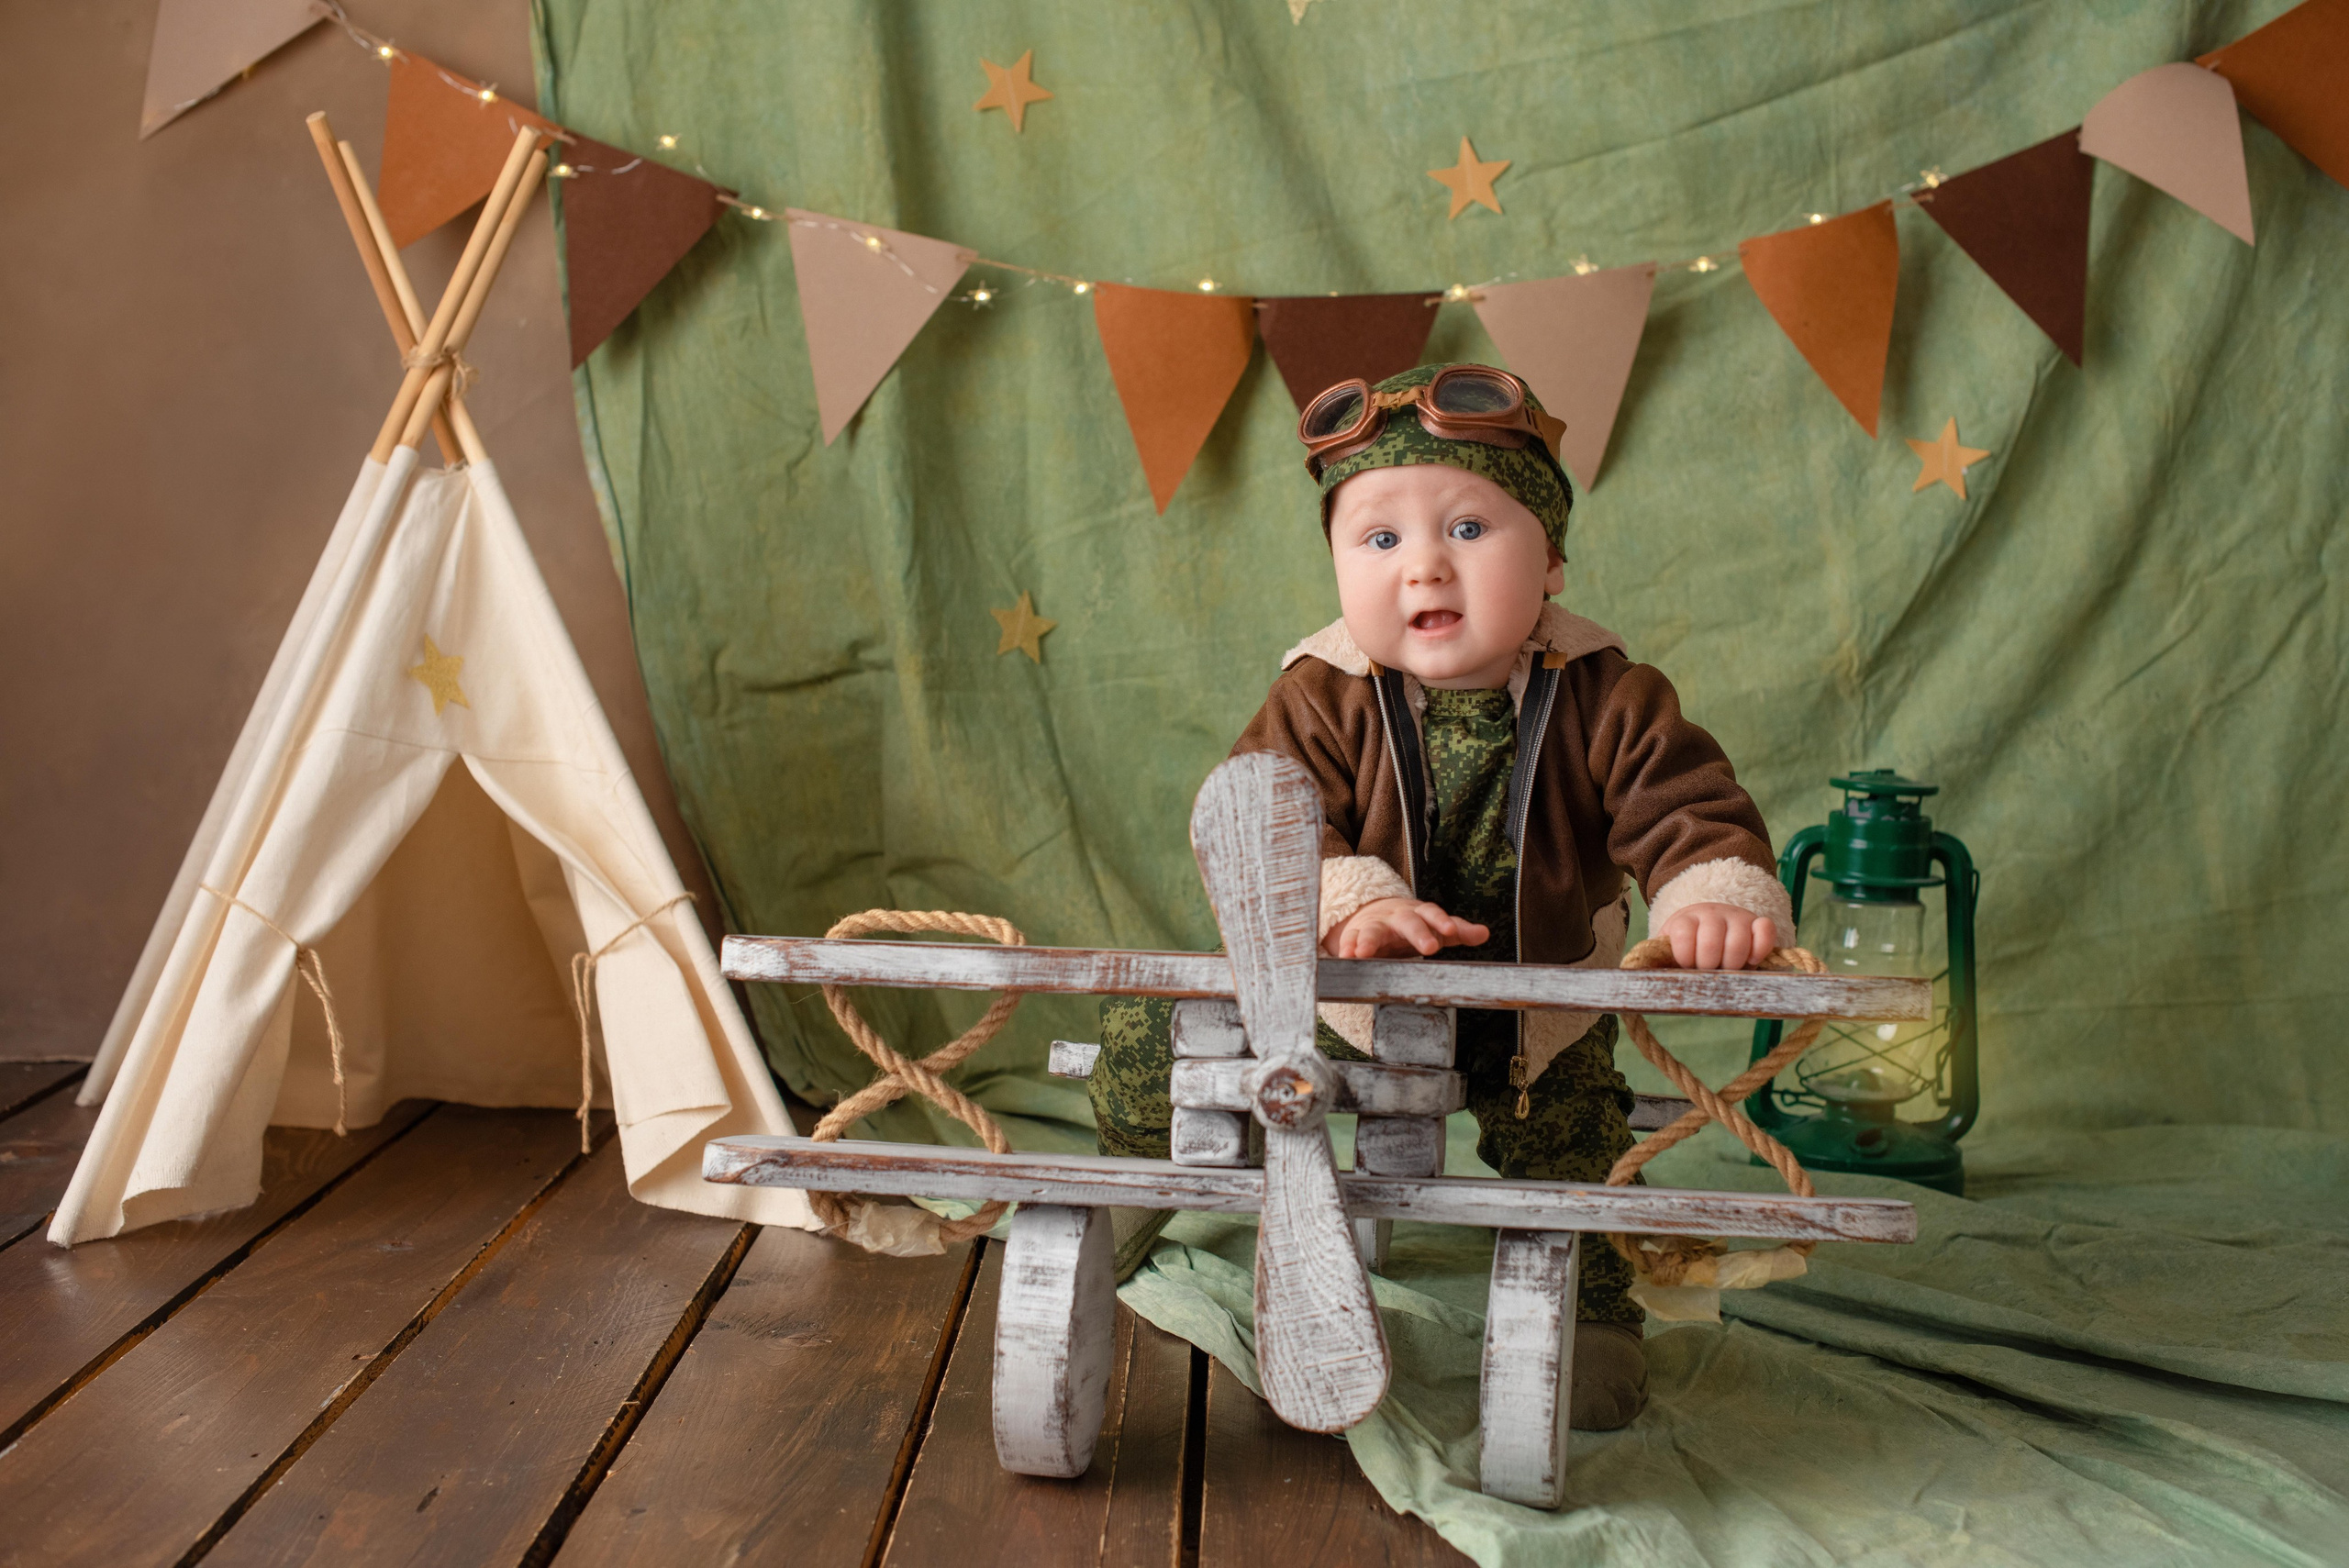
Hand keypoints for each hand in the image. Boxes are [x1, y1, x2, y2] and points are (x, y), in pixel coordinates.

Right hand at [1324, 897, 1489, 958]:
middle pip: (1409, 921)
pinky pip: (1350, 940)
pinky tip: (1346, 957)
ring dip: (1369, 941)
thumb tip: (1485, 933)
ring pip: (1373, 930)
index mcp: (1420, 914)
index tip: (1451, 931)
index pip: (1433, 914)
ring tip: (1365, 953)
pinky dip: (1348, 947)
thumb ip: (1458, 931)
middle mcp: (1398, 917)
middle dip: (1418, 933)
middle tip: (1430, 947)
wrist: (1376, 914)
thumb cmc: (1413, 924)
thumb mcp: (1435, 927)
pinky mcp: (1356, 935)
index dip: (1442, 922)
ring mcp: (1376, 925)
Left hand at [1660, 903, 1776, 969]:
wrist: (1710, 929)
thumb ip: (1656, 960)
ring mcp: (1736, 916)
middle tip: (1708, 971)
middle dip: (1708, 966)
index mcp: (1685, 919)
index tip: (1687, 965)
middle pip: (1710, 942)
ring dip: (1733, 963)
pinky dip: (1760, 949)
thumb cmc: (1689, 948)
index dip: (1685, 957)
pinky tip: (1751, 960)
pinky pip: (1766, 930)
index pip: (1683, 935)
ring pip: (1738, 941)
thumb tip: (1639, 974)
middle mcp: (1711, 913)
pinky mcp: (1758, 922)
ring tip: (1727, 969)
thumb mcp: (1668, 951)